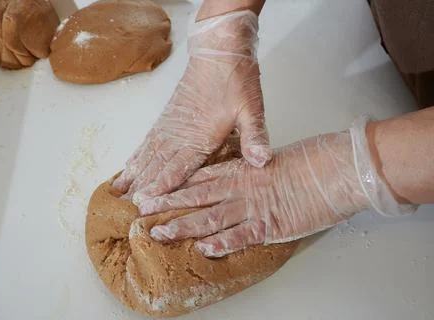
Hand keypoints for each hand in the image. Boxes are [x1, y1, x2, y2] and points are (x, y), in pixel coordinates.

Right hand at [112, 11, 271, 202]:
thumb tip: (262, 162)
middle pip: (157, 165)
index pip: (178, 168)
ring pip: (148, 154)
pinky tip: (129, 164)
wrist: (219, 50)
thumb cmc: (236, 79)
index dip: (161, 188)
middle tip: (125, 208)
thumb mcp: (252, 108)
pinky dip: (136, 154)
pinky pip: (147, 140)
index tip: (145, 205)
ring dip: (133, 174)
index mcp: (201, 136)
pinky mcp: (168, 117)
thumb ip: (255, 137)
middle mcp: (181, 134)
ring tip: (117, 191)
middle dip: (141, 188)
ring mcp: (171, 125)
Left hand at [143, 117, 414, 256]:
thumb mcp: (272, 160)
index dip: (174, 183)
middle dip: (168, 203)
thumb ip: (250, 169)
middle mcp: (241, 187)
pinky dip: (222, 243)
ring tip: (160, 233)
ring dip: (185, 225)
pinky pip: (241, 236)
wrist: (336, 167)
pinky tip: (203, 249)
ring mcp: (254, 206)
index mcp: (242, 170)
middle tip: (142, 210)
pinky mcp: (271, 224)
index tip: (154, 188)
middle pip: (197, 195)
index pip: (200, 177)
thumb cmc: (308, 161)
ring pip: (211, 217)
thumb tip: (237, 176)